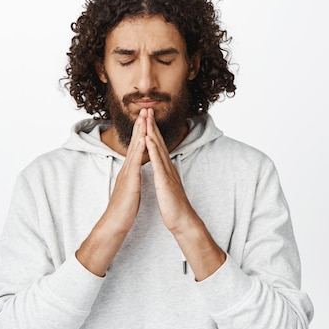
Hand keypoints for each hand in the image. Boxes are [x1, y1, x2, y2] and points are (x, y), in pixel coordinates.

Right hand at [75, 109, 146, 275]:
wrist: (114, 224)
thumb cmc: (123, 209)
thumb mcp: (130, 189)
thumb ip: (132, 179)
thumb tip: (136, 173)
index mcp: (129, 171)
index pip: (136, 147)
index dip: (141, 132)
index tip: (146, 119)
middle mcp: (127, 168)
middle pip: (134, 143)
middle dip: (140, 126)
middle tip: (145, 110)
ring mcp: (127, 173)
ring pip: (134, 149)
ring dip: (139, 133)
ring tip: (144, 118)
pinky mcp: (129, 181)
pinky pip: (135, 162)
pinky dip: (139, 150)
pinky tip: (144, 140)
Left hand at [145, 108, 225, 279]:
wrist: (182, 220)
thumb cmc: (173, 205)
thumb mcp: (167, 186)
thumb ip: (164, 175)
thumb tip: (161, 168)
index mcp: (166, 169)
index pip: (158, 146)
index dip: (152, 131)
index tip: (147, 118)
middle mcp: (167, 167)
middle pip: (159, 142)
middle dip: (152, 125)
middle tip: (147, 109)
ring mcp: (167, 172)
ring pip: (158, 148)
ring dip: (152, 132)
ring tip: (146, 117)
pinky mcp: (165, 180)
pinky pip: (158, 162)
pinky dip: (152, 149)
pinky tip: (148, 138)